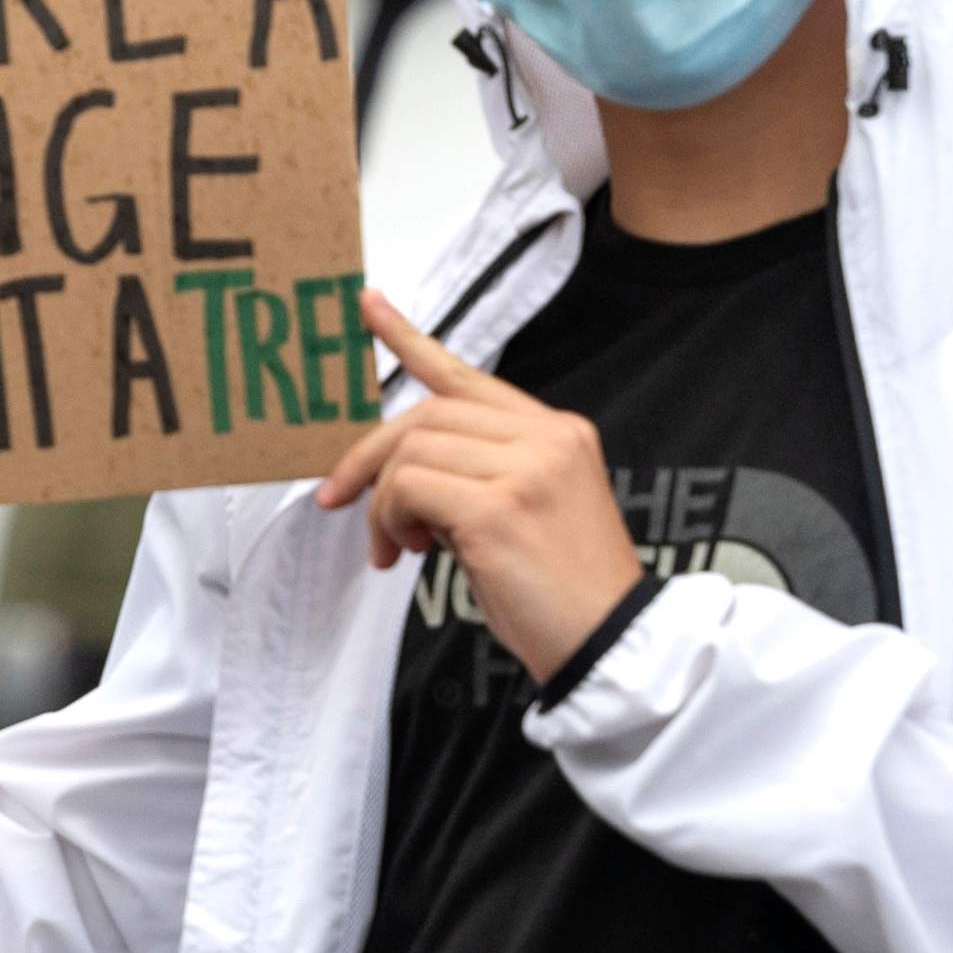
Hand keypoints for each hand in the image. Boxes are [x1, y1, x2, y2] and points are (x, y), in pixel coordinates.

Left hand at [312, 296, 648, 685]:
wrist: (612, 646)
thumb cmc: (563, 592)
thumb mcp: (530, 512)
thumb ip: (482, 473)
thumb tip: (403, 470)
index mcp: (557, 432)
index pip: (469, 377)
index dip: (410, 341)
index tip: (368, 306)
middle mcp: (547, 438)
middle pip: (424, 414)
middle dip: (370, 457)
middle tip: (340, 499)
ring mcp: (526, 469)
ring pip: (410, 452)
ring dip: (383, 505)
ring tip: (397, 548)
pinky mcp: (499, 507)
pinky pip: (409, 489)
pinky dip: (391, 520)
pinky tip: (409, 552)